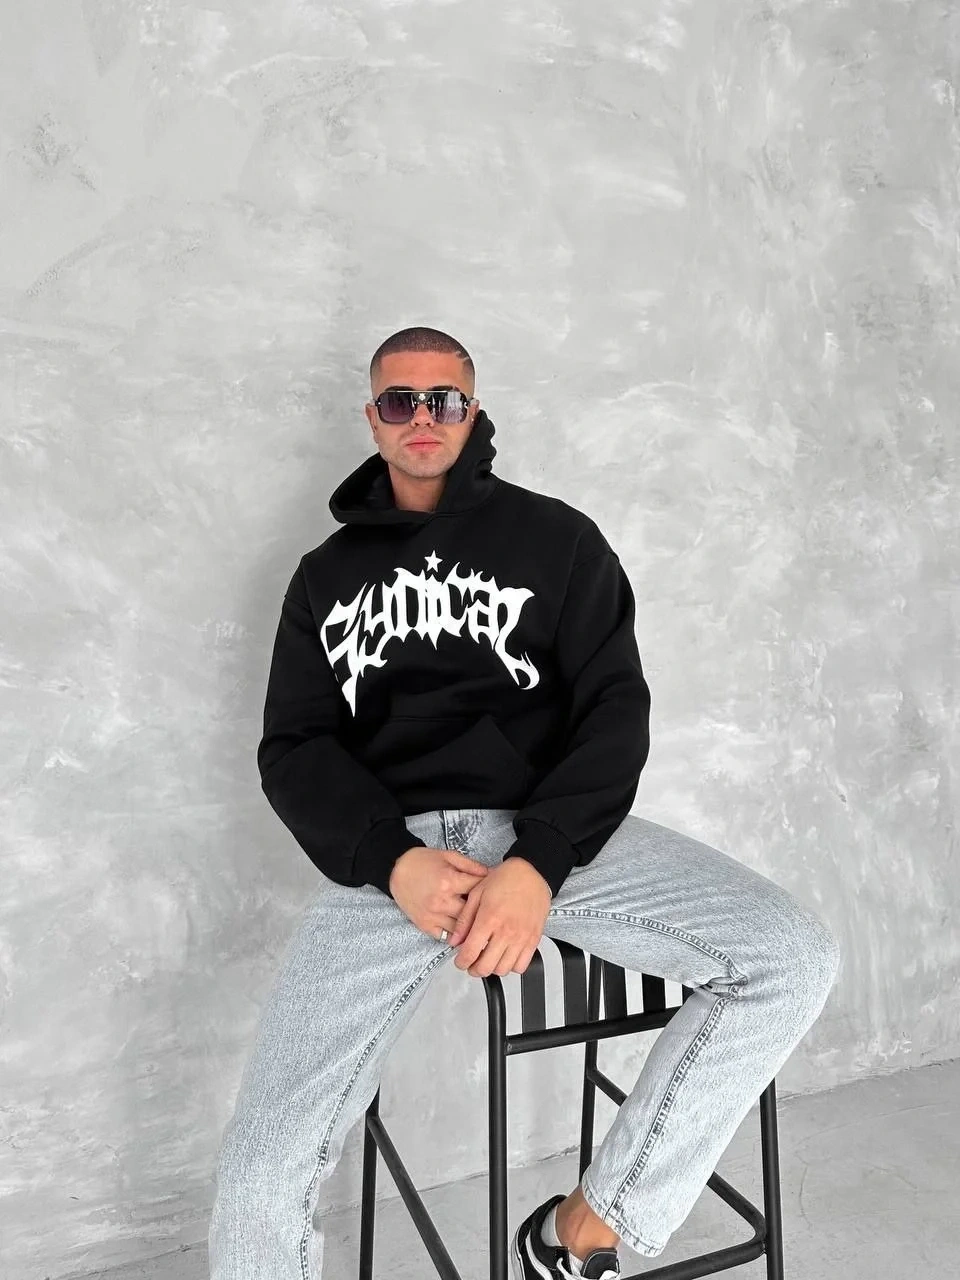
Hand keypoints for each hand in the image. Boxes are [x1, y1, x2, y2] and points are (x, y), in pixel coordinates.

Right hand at [389, 846, 489, 940]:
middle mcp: (442, 901)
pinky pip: (445, 936)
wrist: (396, 870)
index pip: (478, 890)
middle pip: (472, 913)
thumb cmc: (422, 861)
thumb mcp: (449, 855)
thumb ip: (470, 865)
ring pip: (461, 929)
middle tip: (491, 913)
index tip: (495, 892)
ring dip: (471, 928)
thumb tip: (490, 873)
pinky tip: (463, 932)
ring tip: (481, 926)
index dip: (489, 890)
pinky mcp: (424, 924)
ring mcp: (433, 915)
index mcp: (450, 881)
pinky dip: (455, 935)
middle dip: (482, 912)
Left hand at [449, 858, 551, 977]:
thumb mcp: (477, 893)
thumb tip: (454, 940)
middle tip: (471, 963)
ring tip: (488, 959)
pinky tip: (505, 956)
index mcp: (489, 919)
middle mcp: (506, 931)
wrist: (531, 872)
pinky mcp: (534, 939)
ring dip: (492, 969)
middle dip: (474, 969)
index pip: (470, 953)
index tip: (460, 961)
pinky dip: (511, 966)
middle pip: (486, 967)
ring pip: (503, 970)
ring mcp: (521, 937)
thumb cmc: (505, 879)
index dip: (461, 962)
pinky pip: (522, 965)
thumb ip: (464, 920)